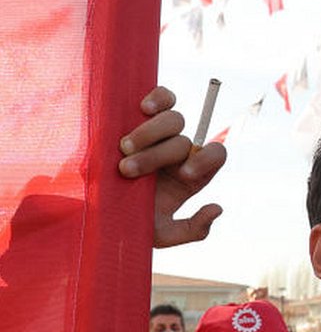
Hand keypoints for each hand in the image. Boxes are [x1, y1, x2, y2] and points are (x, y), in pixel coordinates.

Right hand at [118, 87, 226, 247]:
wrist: (91, 207)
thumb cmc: (128, 221)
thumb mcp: (161, 235)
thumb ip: (192, 230)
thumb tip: (217, 208)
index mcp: (190, 174)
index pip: (216, 155)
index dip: (206, 160)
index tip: (183, 174)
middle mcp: (179, 151)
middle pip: (184, 141)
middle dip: (157, 156)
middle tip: (127, 170)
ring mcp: (161, 132)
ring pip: (174, 119)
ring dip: (150, 133)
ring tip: (123, 148)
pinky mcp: (140, 116)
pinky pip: (163, 97)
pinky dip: (159, 98)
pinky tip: (143, 109)